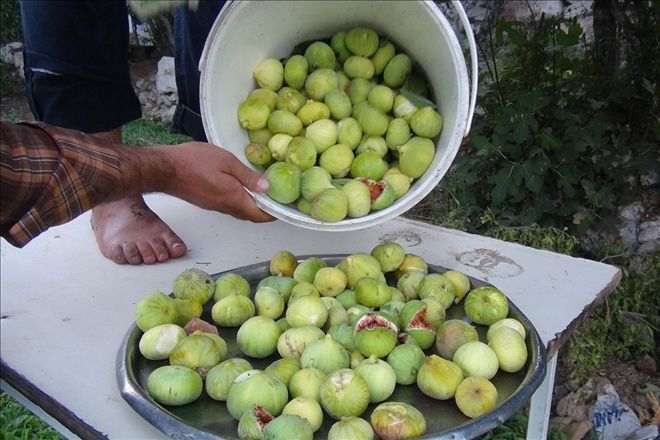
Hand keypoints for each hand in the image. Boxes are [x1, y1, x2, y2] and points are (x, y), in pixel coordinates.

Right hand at [157, 142, 274, 222]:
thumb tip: (267, 188)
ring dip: (252, 205)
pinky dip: (239, 200)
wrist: (164, 169)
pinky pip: (228, 205)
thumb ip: (248, 176)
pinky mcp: (206, 202)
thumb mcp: (226, 162)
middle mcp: (226, 207)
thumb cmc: (194, 162)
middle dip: (265, 210)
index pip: (260, 216)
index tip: (284, 208)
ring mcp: (214, 206)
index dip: (274, 214)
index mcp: (234, 199)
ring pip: (239, 211)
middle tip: (275, 198)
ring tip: (261, 191)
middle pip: (250, 215)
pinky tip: (240, 187)